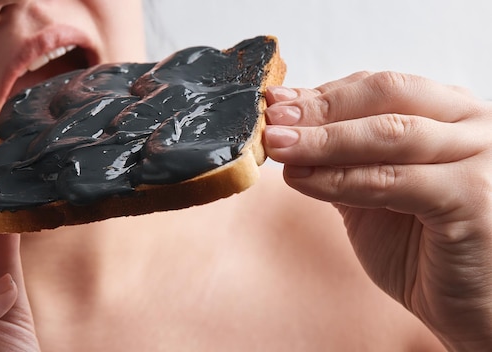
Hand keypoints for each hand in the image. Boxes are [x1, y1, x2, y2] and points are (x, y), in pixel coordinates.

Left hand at [264, 72, 491, 350]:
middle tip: (273, 120)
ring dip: (322, 140)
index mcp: (454, 114)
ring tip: (278, 146)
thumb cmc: (428, 249)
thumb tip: (290, 129)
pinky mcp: (472, 196)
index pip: (381, 87)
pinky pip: (391, 180)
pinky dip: (339, 179)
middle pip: (387, 95)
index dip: (324, 93)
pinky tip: (301, 180)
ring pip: (387, 134)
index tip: (277, 102)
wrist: (475, 308)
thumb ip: (347, 159)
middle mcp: (475, 125)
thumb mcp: (380, 192)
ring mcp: (481, 157)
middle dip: (320, 108)